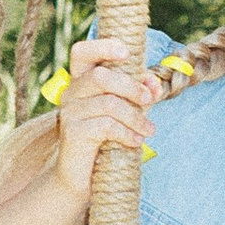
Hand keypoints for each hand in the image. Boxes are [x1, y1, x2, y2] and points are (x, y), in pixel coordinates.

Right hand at [49, 37, 157, 204]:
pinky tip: (135, 142)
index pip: (82, 52)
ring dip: (135, 116)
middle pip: (101, 76)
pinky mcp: (72, 133)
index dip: (103, 46)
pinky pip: (106, 126)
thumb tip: (155, 82)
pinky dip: (126, 133)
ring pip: (108, 103)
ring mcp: (69, 112)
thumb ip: (139, 94)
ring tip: (148, 130)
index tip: (126, 52)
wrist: (82, 177)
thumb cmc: (105, 139)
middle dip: (131, 86)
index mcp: (81, 81)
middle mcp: (71, 92)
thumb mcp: (127, 111)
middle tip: (150, 100)